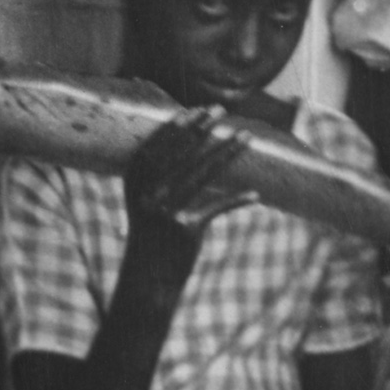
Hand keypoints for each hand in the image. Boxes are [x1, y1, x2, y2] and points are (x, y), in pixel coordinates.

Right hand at [116, 104, 262, 246]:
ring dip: (228, 152)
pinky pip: (217, 207)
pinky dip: (237, 201)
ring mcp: (166, 211)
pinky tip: (255, 195)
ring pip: (203, 175)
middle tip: (221, 111)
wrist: (148, 280)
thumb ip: (156, 177)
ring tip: (247, 136)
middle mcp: (148, 195)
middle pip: (182, 155)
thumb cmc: (152, 235)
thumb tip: (185, 142)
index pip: (156, 147)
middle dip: (203, 130)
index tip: (194, 110)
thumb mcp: (145, 203)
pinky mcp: (185, 229)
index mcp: (134, 184)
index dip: (176, 127)